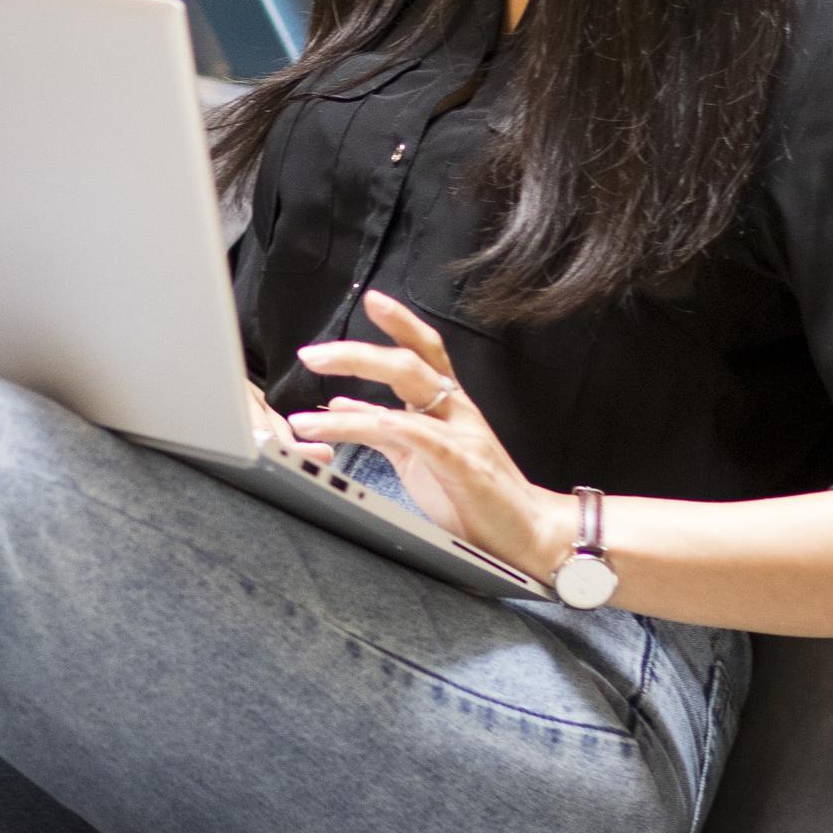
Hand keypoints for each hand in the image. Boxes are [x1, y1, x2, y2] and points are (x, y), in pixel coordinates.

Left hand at [286, 289, 568, 577]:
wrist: (528, 534)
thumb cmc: (473, 495)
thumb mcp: (420, 454)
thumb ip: (384, 427)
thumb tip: (342, 401)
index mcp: (449, 406)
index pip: (425, 350)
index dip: (400, 322)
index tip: (370, 298)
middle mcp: (458, 411)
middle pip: (410, 363)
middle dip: (357, 353)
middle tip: (311, 354)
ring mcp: (463, 436)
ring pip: (409, 397)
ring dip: (351, 404)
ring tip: (304, 420)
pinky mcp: (464, 467)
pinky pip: (426, 439)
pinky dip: (393, 426)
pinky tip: (367, 422)